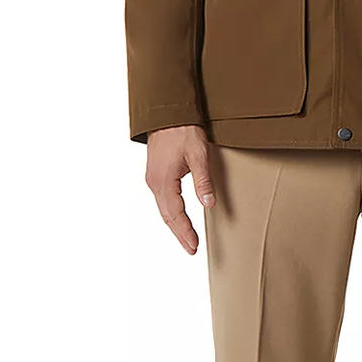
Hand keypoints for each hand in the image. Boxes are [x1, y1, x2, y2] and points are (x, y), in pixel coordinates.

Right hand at [145, 124, 214, 253]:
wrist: (167, 112)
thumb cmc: (183, 130)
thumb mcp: (199, 155)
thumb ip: (203, 181)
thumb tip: (209, 205)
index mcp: (164, 181)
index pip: (175, 215)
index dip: (185, 232)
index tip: (193, 247)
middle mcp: (154, 183)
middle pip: (167, 216)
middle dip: (179, 233)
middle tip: (191, 249)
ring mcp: (153, 178)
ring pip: (163, 208)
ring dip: (174, 224)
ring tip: (186, 237)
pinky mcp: (155, 173)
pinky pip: (162, 199)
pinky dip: (170, 212)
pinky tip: (177, 216)